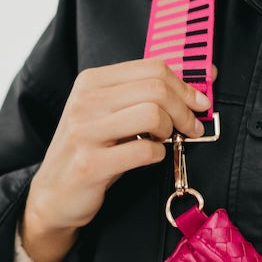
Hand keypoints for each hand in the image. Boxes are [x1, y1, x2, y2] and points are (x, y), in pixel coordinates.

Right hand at [21, 58, 209, 261]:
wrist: (54, 194)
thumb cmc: (92, 149)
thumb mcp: (112, 113)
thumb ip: (148, 93)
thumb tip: (207, 75)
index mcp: (92, 80)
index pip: (152, 67)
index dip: (184, 85)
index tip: (200, 102)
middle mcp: (85, 100)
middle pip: (156, 88)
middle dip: (185, 109)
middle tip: (192, 127)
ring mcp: (85, 131)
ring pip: (152, 114)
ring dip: (171, 130)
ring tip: (167, 140)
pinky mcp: (90, 164)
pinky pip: (143, 150)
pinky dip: (158, 154)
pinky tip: (152, 156)